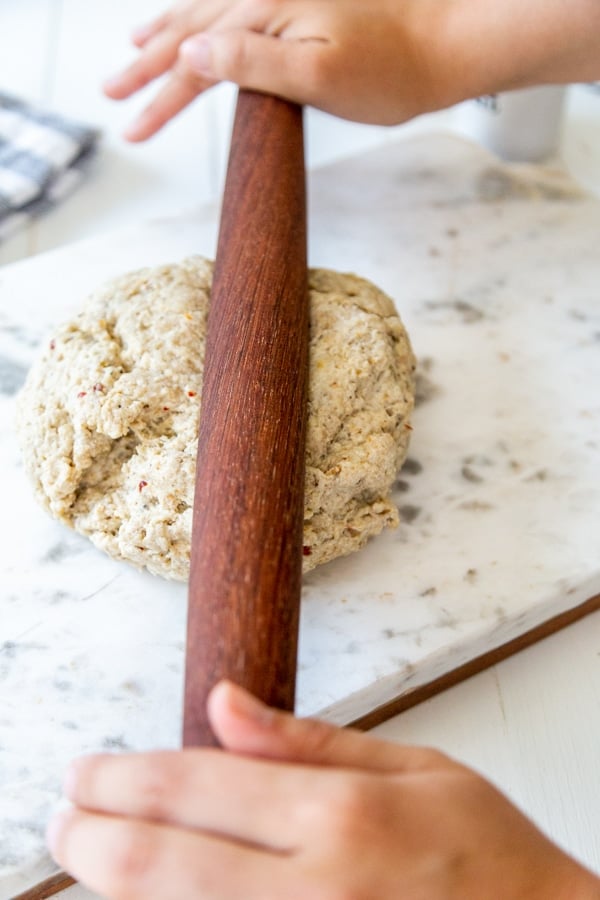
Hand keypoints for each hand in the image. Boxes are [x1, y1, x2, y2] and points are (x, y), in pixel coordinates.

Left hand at [47, 681, 598, 899]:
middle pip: (158, 862)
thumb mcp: (414, 768)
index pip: (195, 785)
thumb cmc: (489, 856)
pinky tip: (155, 896)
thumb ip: (308, 742)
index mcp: (341, 816)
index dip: (121, 776)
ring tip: (92, 854)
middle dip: (89, 836)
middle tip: (62, 818)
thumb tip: (225, 703)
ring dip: (114, 885)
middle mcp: (312, 891)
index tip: (85, 771)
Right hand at [103, 0, 456, 140]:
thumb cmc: (389, 72)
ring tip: (136, 49)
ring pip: (207, 14)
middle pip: (189, 29)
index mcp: (264, 11)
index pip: (194, 58)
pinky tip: (199, 31)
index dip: (158, 95)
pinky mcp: (299, 7)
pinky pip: (234, 11)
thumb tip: (192, 53)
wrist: (444, 42)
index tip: (130, 129)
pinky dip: (205, 24)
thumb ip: (253, 62)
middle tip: (111, 90)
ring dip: (168, 33)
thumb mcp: (319, 76)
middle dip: (148, 64)